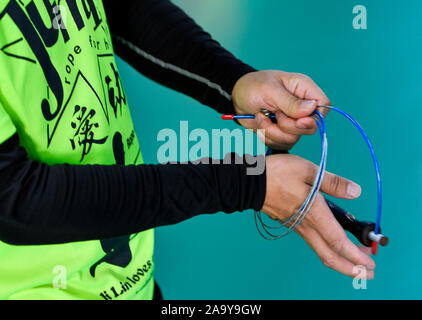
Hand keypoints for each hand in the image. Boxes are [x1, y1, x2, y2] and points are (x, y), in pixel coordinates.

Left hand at [232, 70, 330, 149]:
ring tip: (260, 117)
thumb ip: (290, 102)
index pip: (323, 106)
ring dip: (273, 132)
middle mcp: (301, 107)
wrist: (236, 98)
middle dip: (288, 127)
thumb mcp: (270, 90)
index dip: (314, 117)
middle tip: (274, 115)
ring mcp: (291, 121)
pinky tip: (259, 124)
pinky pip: (280, 144)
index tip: (298, 120)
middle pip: (310, 128)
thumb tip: (312, 109)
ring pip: (293, 139)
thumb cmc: (252, 86)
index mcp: (303, 89)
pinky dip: (267, 137)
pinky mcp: (281, 132)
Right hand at [262, 154, 375, 277]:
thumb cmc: (277, 174)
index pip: (337, 241)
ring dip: (340, 259)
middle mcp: (306, 225)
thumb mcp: (308, 170)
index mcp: (313, 213)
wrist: (249, 183)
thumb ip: (333, 182)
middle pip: (329, 255)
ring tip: (356, 259)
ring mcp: (297, 226)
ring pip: (321, 250)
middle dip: (350, 268)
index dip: (354, 255)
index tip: (369, 265)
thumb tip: (356, 192)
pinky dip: (328, 248)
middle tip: (367, 273)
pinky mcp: (291, 223)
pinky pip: (313, 241)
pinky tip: (333, 242)